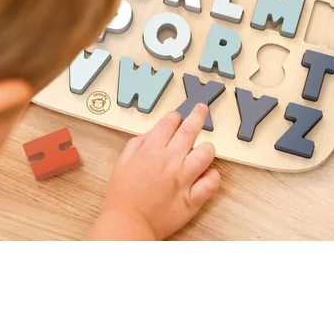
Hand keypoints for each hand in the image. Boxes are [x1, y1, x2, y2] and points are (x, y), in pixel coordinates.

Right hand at [89, 104, 220, 239]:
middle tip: (202, 109)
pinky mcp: (192, 199)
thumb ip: (136, 144)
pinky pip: (211, 182)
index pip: (169, 123)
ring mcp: (183, 180)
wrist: (128, 225)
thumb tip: (152, 134)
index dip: (175, 117)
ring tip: (204, 149)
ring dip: (207, 148)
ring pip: (206, 154)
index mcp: (151, 151)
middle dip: (198, 115)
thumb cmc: (122, 196)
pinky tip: (207, 174)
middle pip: (190, 131)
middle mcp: (170, 162)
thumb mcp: (121, 163)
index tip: (177, 117)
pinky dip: (212, 176)